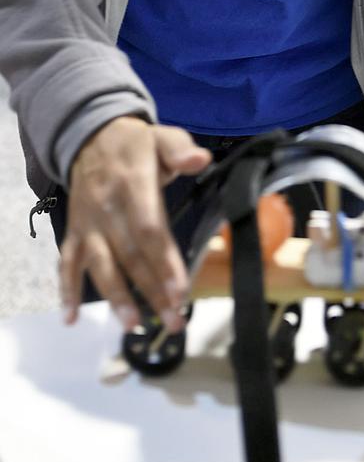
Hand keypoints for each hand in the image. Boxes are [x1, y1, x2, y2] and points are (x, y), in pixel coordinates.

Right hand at [60, 117, 210, 331]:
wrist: (91, 136)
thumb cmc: (136, 144)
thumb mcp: (162, 136)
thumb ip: (180, 149)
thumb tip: (199, 159)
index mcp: (134, 184)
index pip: (149, 229)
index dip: (164, 262)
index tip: (181, 291)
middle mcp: (107, 208)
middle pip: (130, 255)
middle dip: (151, 290)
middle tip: (173, 320)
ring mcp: (87, 223)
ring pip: (99, 264)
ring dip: (115, 297)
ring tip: (132, 325)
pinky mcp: (74, 230)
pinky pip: (66, 262)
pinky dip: (65, 290)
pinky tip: (71, 318)